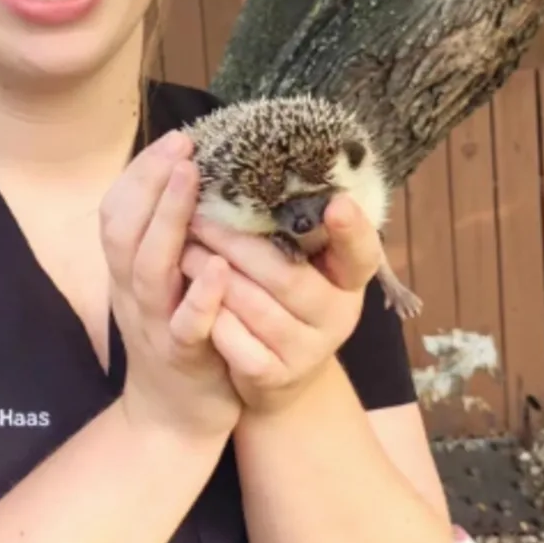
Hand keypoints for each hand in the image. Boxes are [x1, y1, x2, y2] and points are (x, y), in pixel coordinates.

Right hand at [100, 129, 241, 443]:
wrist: (173, 421)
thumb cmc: (179, 337)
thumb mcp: (163, 284)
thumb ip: (167, 240)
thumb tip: (190, 178)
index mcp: (128, 271)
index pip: (118, 211)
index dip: (140, 173)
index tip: (173, 139)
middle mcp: (132, 293)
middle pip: (125, 230)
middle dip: (150, 183)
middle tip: (181, 146)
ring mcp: (154, 325)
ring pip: (149, 269)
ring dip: (168, 221)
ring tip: (192, 181)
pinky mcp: (182, 358)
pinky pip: (186, 325)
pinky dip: (198, 296)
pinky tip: (217, 268)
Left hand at [181, 191, 379, 414]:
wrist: (278, 375)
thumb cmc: (282, 298)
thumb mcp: (300, 262)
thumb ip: (292, 227)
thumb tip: (255, 164)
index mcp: (348, 278)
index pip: (362, 252)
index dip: (353, 230)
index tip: (337, 203)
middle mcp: (338, 316)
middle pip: (287, 276)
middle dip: (236, 244)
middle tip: (197, 216)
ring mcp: (308, 351)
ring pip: (255, 308)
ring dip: (212, 275)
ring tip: (181, 247)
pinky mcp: (274, 378)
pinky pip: (235, 343)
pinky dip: (209, 316)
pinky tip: (186, 297)